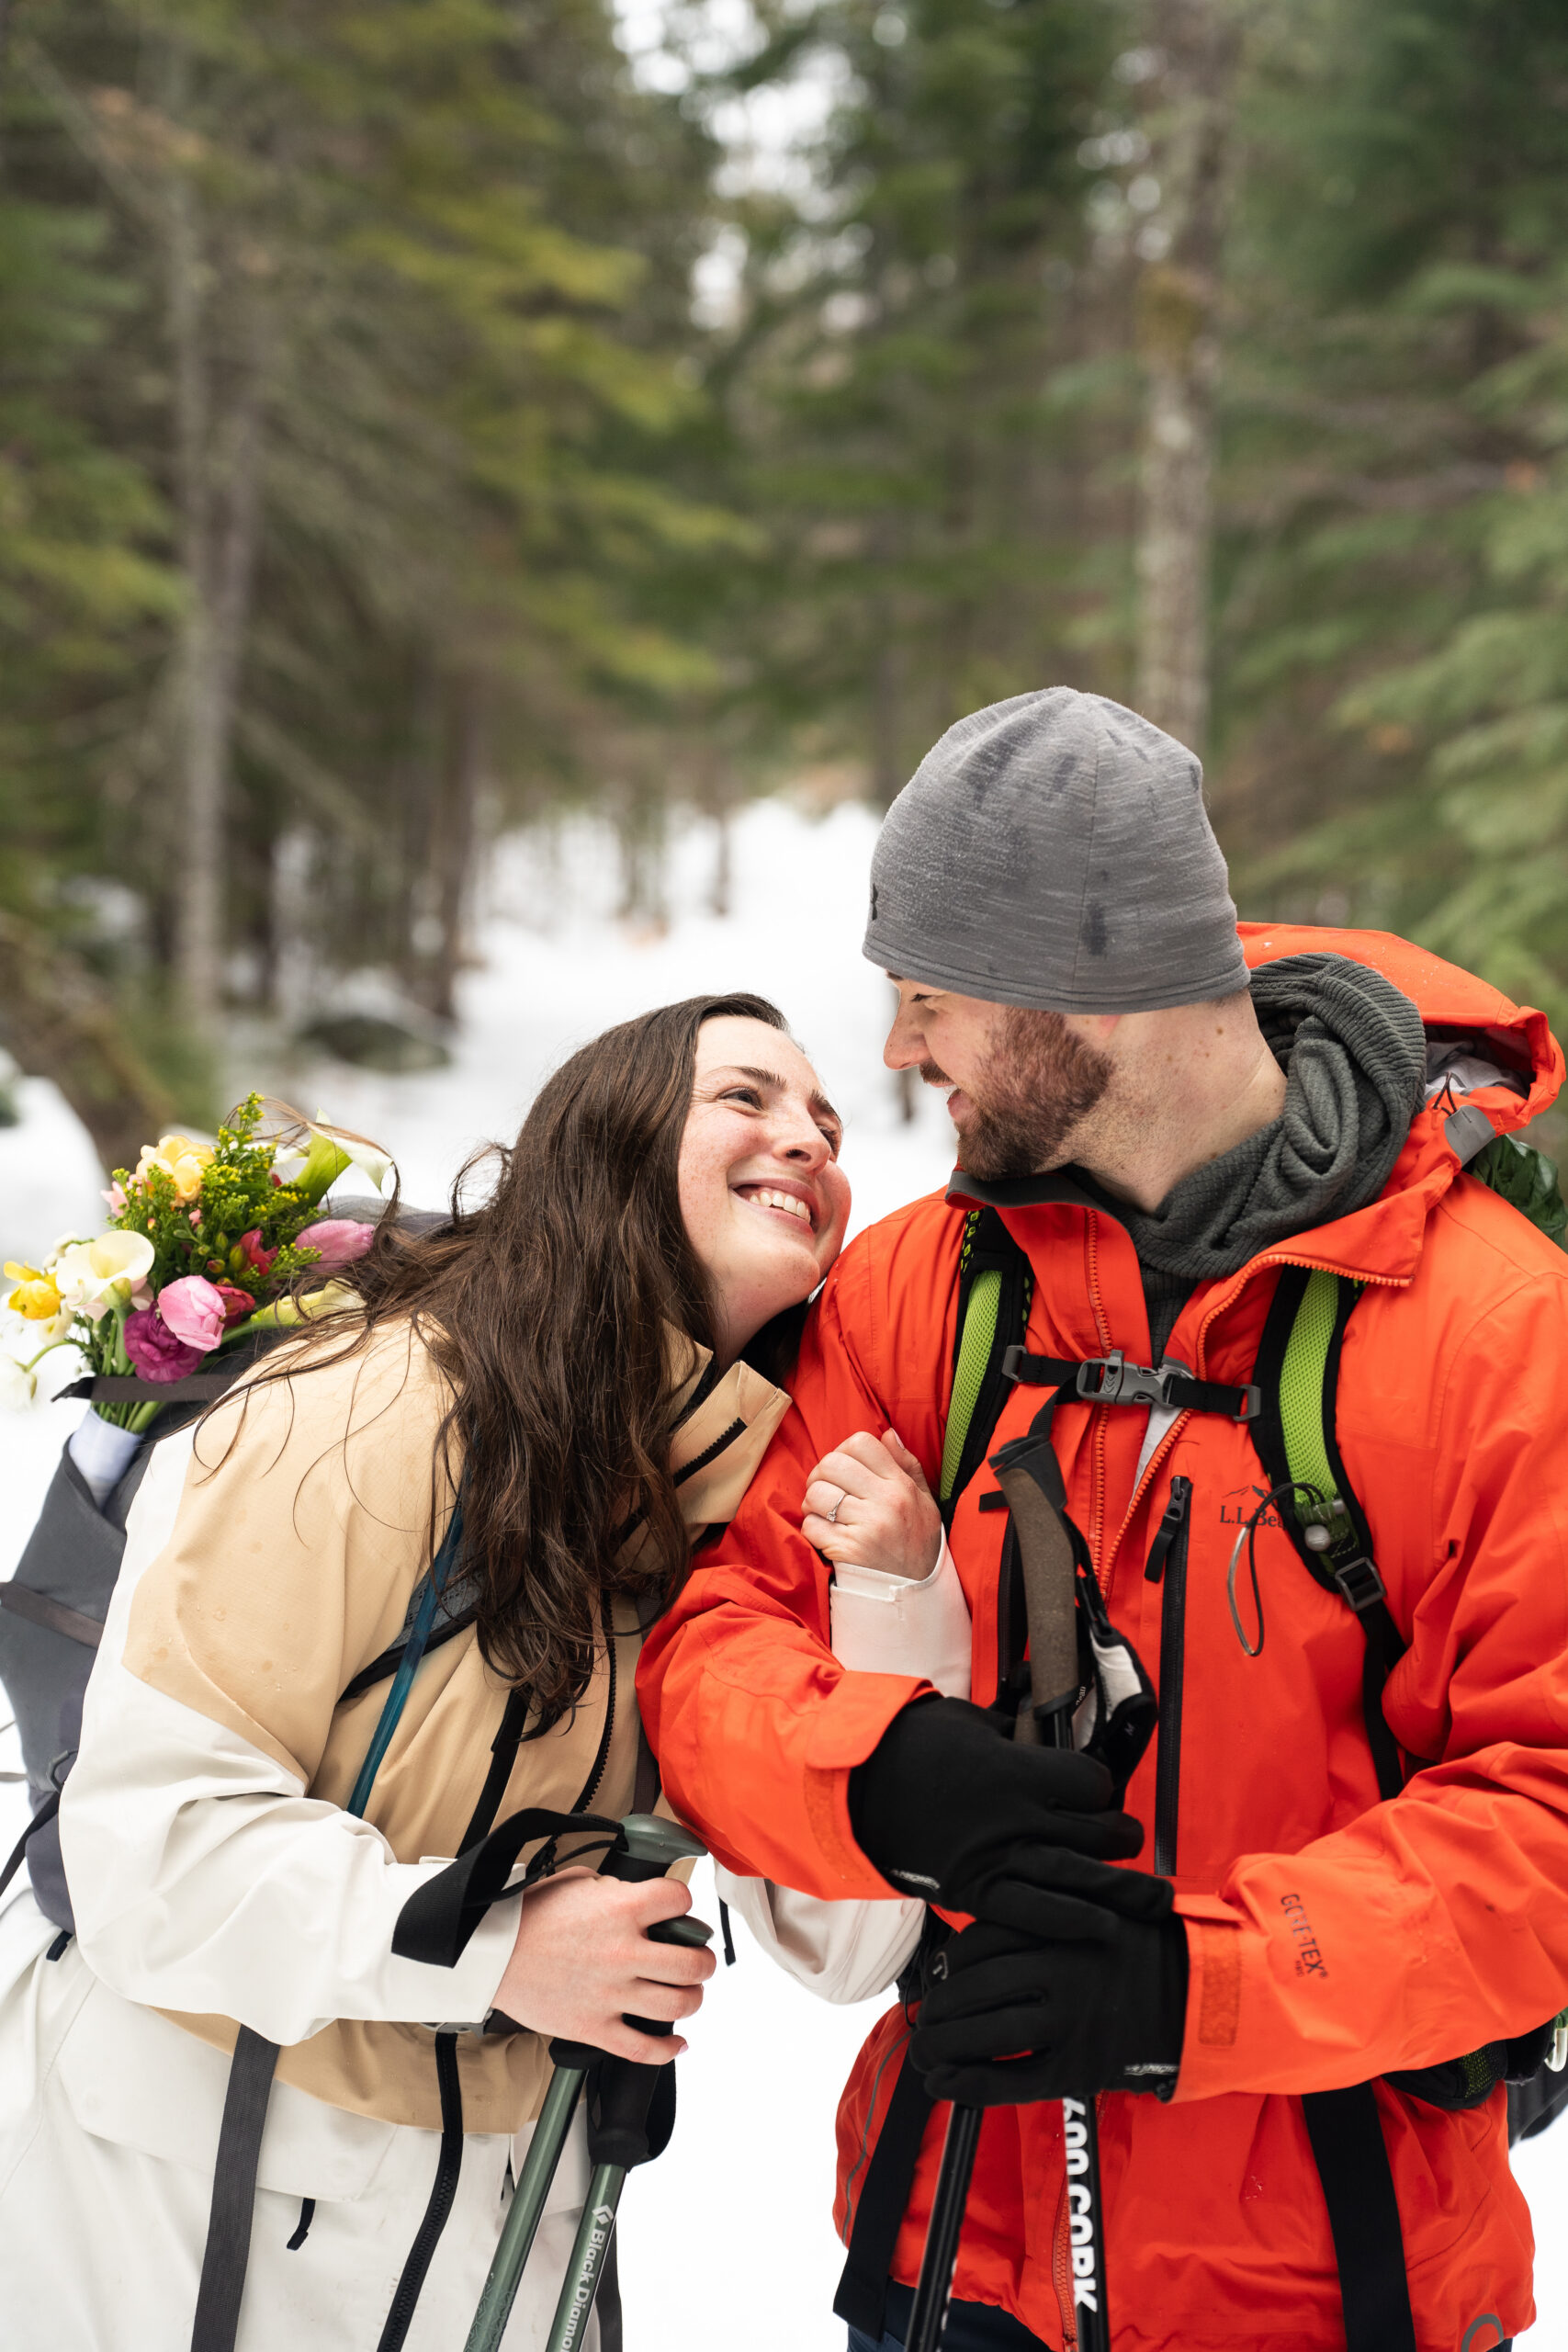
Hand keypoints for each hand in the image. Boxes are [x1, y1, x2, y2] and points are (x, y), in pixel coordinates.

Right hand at [491, 1868, 714, 2064]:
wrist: (491, 1953)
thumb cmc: (529, 1916)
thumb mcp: (579, 1883)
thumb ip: (616, 1889)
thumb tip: (637, 1898)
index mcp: (621, 1910)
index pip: (679, 1901)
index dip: (684, 1903)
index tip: (680, 1911)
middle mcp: (623, 1952)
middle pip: (692, 1963)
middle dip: (703, 1961)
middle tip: (699, 1960)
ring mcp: (611, 1994)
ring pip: (677, 2006)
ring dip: (692, 2000)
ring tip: (688, 1993)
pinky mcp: (594, 2028)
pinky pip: (643, 2048)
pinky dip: (668, 2050)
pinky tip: (677, 2041)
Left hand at [802, 1429, 941, 1579]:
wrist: (916, 1592)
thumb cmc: (917, 1542)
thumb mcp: (924, 1501)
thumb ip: (907, 1465)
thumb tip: (887, 1434)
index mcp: (901, 1486)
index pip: (861, 1443)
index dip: (844, 1451)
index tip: (845, 1469)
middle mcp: (885, 1502)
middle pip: (832, 1463)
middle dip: (821, 1475)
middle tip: (827, 1490)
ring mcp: (866, 1526)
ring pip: (816, 1494)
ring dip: (813, 1503)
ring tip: (824, 1512)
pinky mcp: (848, 1550)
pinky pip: (811, 1526)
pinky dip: (812, 1529)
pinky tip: (826, 1535)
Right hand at [847, 1695, 1149, 1914]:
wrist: (855, 1789)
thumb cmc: (910, 1745)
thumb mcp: (969, 1720)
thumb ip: (1014, 1730)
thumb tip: (1043, 1718)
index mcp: (1015, 1770)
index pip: (1092, 1783)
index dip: (1101, 1786)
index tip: (1096, 1789)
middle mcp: (1014, 1818)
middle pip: (1097, 1832)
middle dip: (1121, 1835)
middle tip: (1125, 1837)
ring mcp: (995, 1859)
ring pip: (1079, 1878)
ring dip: (1121, 1888)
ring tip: (1151, 1898)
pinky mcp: (975, 1892)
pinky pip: (1035, 1914)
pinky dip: (1073, 1923)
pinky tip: (1103, 1928)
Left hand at [909, 1905, 1186, 2105]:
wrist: (1204, 1997)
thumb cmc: (1145, 1952)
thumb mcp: (1098, 1909)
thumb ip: (1046, 1917)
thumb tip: (979, 1944)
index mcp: (1061, 1926)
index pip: (982, 1941)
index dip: (952, 1963)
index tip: (942, 1976)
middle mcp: (1061, 1969)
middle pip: (976, 1987)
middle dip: (940, 2007)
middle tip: (925, 2018)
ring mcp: (1070, 2021)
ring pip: (987, 2033)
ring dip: (944, 2045)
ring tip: (926, 2052)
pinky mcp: (1080, 2067)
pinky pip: (1012, 2079)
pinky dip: (971, 2084)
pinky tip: (945, 2085)